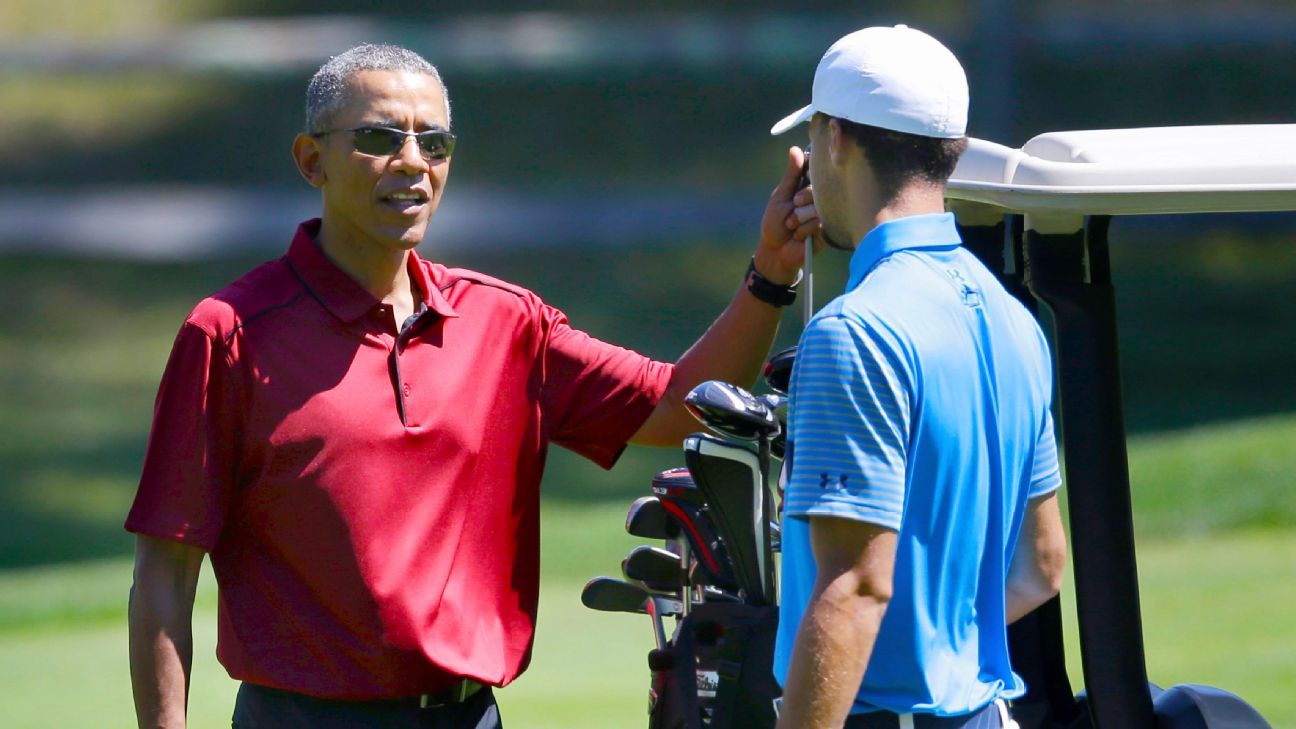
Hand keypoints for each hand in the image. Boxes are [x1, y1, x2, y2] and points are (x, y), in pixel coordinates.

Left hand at [755, 146, 821, 283]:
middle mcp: (819, 197)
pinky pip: (819, 223)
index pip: (816, 169)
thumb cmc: (774, 222)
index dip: (810, 173)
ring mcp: (826, 213)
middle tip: (793, 207)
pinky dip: (803, 230)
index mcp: (807, 186)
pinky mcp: (828, 230)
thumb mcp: (780, 196)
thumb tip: (794, 149)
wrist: (776, 250)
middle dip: (800, 199)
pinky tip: (799, 236)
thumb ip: (790, 175)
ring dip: (799, 218)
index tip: (800, 181)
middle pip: (819, 187)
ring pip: (818, 206)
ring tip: (791, 226)